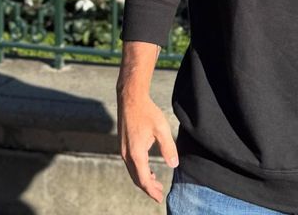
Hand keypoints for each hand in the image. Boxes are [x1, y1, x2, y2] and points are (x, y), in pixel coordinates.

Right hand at [117, 63, 177, 202]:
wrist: (130, 99)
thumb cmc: (147, 112)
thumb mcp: (162, 128)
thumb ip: (168, 148)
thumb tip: (174, 164)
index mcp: (136, 154)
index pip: (144, 179)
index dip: (152, 191)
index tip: (160, 197)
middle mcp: (127, 155)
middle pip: (137, 179)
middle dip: (148, 188)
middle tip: (159, 194)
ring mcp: (123, 150)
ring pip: (133, 172)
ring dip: (143, 180)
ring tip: (156, 182)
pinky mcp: (123, 145)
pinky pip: (130, 164)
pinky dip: (139, 171)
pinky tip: (148, 168)